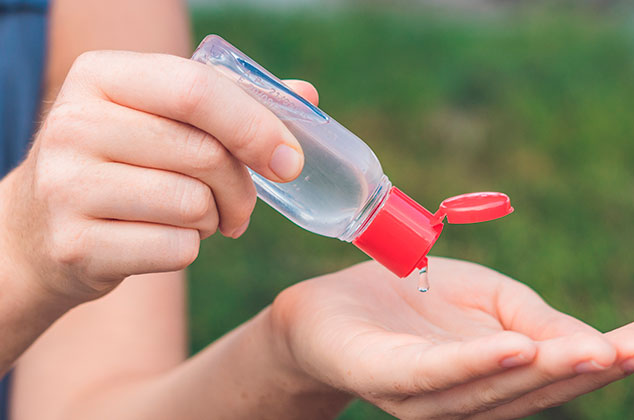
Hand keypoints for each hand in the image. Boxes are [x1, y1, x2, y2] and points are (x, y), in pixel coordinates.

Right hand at [0, 50, 317, 302]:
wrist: (40, 231)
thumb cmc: (122, 166)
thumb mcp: (160, 119)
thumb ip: (231, 104)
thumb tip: (305, 96)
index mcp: (101, 76)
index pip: (198, 89)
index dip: (257, 126)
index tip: (291, 161)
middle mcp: (73, 123)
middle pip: (205, 154)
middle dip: (242, 188)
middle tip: (241, 206)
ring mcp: (66, 186)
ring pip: (194, 205)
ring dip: (212, 219)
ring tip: (192, 218)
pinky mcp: (75, 244)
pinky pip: (177, 250)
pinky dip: (188, 250)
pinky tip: (161, 240)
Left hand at [270, 257, 628, 418]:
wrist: (331, 305)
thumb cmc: (412, 299)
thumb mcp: (485, 296)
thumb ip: (533, 318)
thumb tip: (593, 345)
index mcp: (493, 378)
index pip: (554, 375)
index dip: (603, 362)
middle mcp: (464, 398)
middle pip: (528, 390)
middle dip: (582, 371)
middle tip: (631, 349)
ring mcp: (423, 396)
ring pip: (489, 389)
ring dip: (540, 372)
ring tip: (587, 352)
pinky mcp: (384, 377)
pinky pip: (433, 374)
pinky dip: (475, 363)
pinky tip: (514, 348)